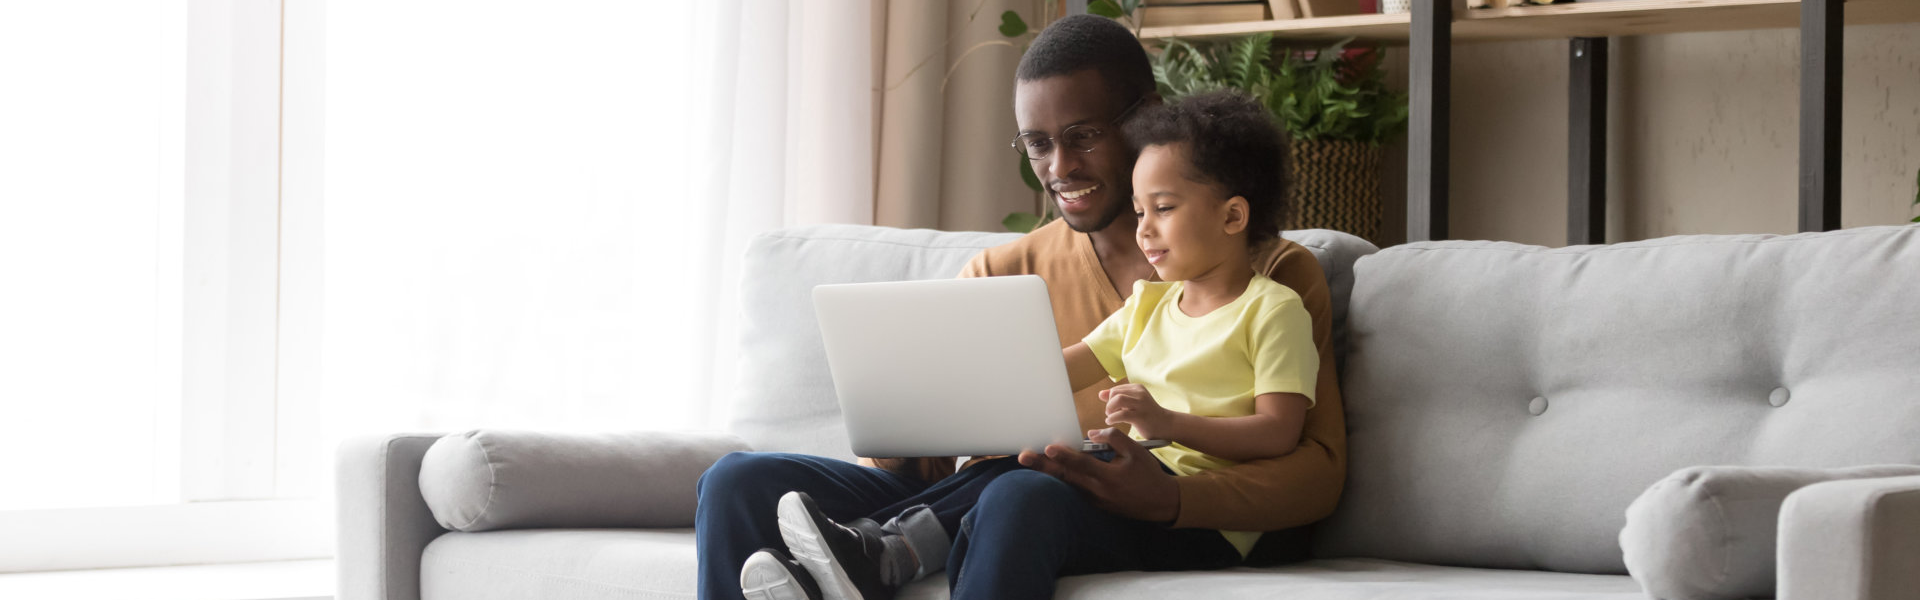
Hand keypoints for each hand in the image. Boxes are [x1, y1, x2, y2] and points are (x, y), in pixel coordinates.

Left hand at [1017, 428, 1179, 522]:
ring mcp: (1094, 500)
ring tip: (1030, 461)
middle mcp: (1097, 491)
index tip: (1048, 447)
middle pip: (1065, 476)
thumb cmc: (1148, 474)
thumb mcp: (1136, 452)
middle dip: (1043, 465)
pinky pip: (1074, 490)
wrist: (1160, 502)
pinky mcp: (1095, 504)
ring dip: (1048, 472)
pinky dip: (1060, 480)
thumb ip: (1114, 439)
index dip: (1063, 455)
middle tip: (1023, 456)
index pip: (1081, 464)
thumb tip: (1092, 434)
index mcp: (1108, 477)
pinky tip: (1048, 471)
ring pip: (1066, 484)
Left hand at [1101, 384, 1174, 440]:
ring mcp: (1141, 404)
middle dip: (1108, 404)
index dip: (1109, 399)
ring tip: (1110, 416)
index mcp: (1137, 388)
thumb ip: (1118, 397)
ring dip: (1110, 409)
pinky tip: (1111, 422)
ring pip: (1118, 400)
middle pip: (1115, 393)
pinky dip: (1112, 418)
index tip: (1112, 409)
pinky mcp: (1141, 416)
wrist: (1166, 425)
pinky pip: (1122, 414)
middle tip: (1110, 413)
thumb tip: (1100, 394)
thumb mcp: (1133, 402)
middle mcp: (1140, 394)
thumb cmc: (1147, 414)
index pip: (1115, 389)